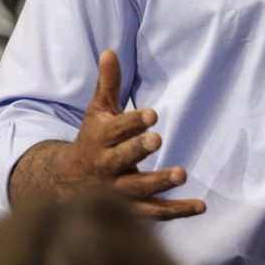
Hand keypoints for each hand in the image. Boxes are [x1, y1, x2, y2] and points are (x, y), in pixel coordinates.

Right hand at [13, 50, 204, 219]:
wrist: (64, 184)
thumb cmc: (91, 139)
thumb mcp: (97, 111)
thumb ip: (108, 84)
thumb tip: (110, 51)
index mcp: (99, 139)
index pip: (116, 129)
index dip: (133, 122)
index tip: (152, 114)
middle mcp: (105, 167)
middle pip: (120, 160)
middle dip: (137, 151)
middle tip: (158, 140)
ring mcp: (116, 192)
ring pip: (136, 191)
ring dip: (159, 183)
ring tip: (182, 174)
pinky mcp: (129, 210)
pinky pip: (153, 213)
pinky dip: (176, 211)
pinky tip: (200, 206)